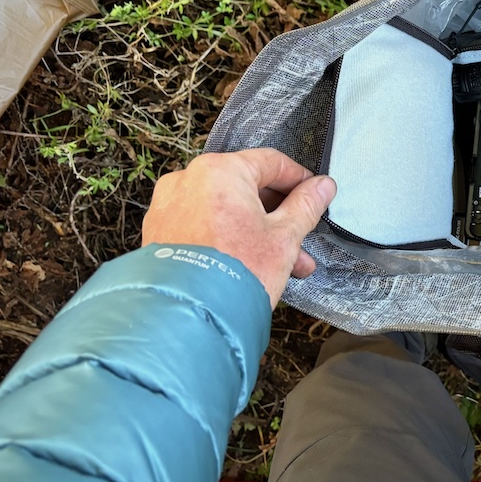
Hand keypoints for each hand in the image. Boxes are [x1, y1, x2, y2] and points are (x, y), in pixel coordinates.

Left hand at [142, 149, 336, 306]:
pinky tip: (248, 264)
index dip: (299, 179)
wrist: (189, 319)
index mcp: (220, 171)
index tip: (314, 194)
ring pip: (225, 210)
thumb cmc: (234, 275)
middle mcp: (188, 180)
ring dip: (256, 232)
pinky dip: (227, 239)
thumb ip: (306, 206)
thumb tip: (322, 187)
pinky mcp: (158, 232)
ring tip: (283, 263)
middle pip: (246, 188)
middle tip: (302, 236)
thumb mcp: (284, 238)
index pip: (271, 162)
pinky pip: (203, 226)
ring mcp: (169, 207)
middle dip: (279, 216)